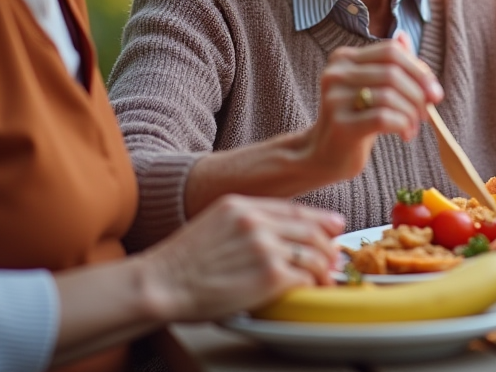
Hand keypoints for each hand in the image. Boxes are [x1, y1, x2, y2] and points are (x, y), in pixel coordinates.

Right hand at [139, 195, 344, 322]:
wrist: (160, 284)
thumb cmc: (181, 263)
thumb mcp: (214, 224)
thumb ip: (245, 223)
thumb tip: (275, 235)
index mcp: (243, 206)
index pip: (294, 209)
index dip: (320, 219)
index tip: (335, 226)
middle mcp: (256, 221)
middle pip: (309, 230)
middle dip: (328, 245)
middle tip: (334, 258)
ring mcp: (264, 246)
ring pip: (313, 253)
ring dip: (324, 268)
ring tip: (326, 277)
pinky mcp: (269, 274)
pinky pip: (304, 276)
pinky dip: (311, 284)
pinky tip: (311, 289)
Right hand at [304, 32, 442, 182]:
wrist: (326, 154)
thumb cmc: (356, 117)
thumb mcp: (372, 87)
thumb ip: (390, 64)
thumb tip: (405, 36)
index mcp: (344, 58)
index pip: (391, 51)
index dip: (419, 69)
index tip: (434, 92)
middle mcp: (336, 74)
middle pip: (393, 73)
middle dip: (418, 94)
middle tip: (426, 113)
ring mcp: (335, 98)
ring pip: (390, 96)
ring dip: (411, 113)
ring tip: (413, 127)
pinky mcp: (340, 124)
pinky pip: (383, 117)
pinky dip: (403, 125)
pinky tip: (405, 135)